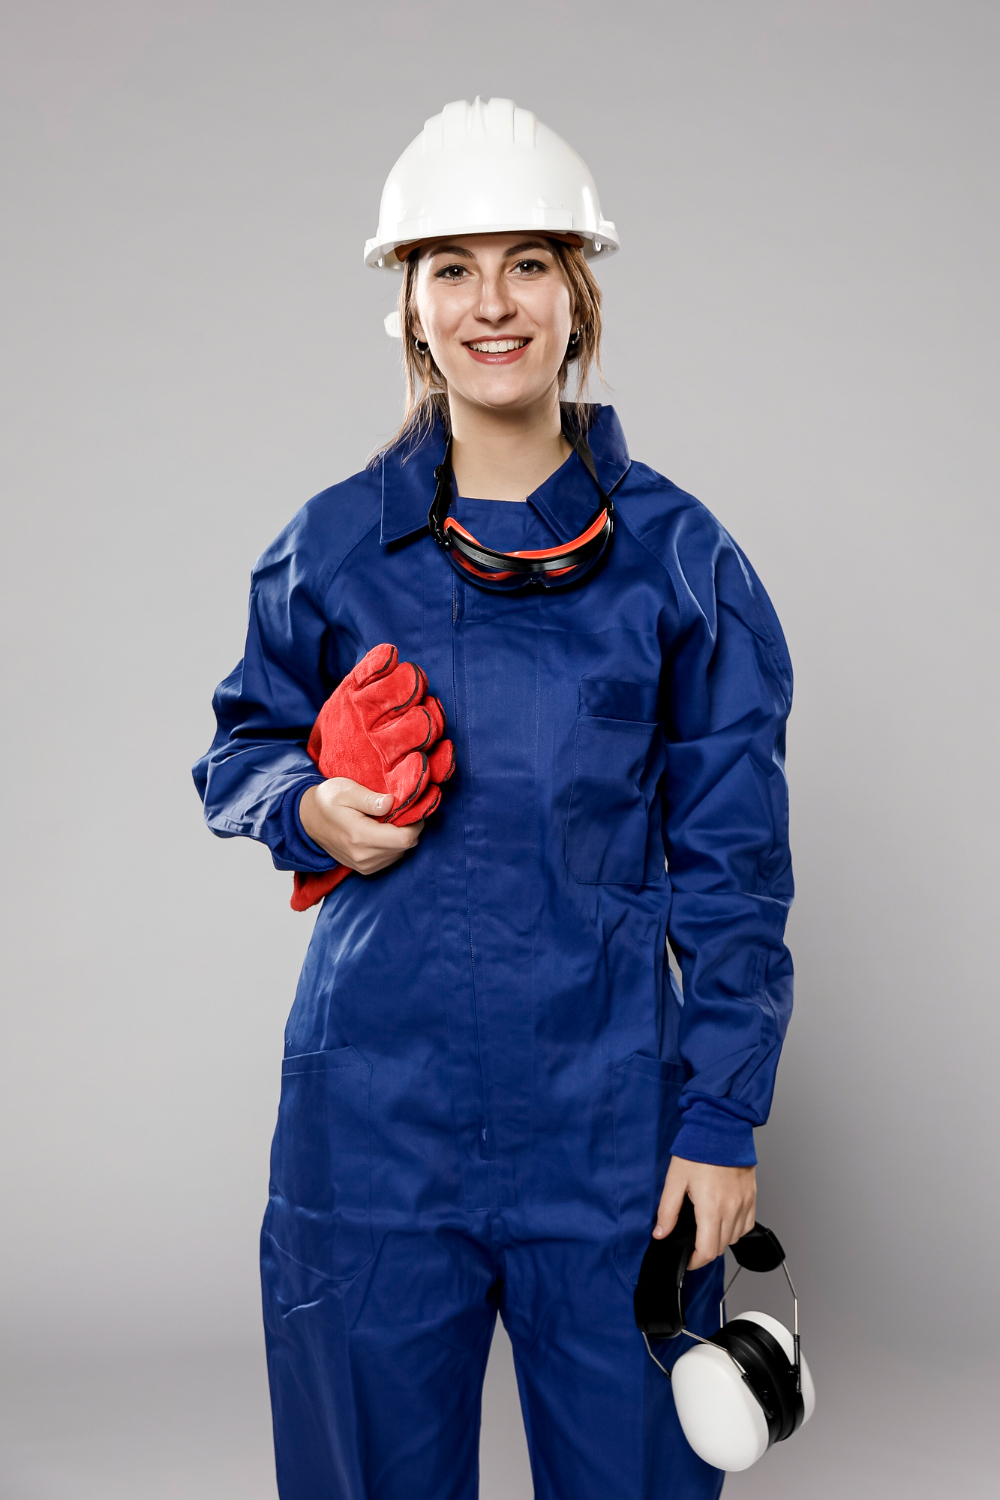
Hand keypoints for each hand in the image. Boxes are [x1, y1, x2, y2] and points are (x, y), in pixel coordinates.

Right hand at [299, 778, 423, 875]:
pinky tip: (383, 831)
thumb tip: (391, 803)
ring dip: (401, 838)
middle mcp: (363, 856)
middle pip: (405, 847)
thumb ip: (370, 799)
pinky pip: (390, 859)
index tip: (412, 809)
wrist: (306, 819)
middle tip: (402, 811)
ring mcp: (363, 866)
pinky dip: (392, 846)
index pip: (405, 839)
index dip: (416, 824)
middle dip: (410, 829)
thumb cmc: (327, 800)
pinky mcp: (363, 869)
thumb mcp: (346, 790)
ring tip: (390, 820)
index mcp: (361, 836)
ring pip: (399, 854)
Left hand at [653, 1156, 756, 1268]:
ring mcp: (744, 1204)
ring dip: (721, 1240)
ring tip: (706, 1230)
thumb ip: (667, 1210)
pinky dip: (735, 1229)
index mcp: (711, 1208)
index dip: (694, 1261)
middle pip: (721, 1247)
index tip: (686, 1259)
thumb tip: (661, 1233)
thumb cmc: (698, 1150)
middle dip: (705, 1251)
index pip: (707, 1251)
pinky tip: (723, 1220)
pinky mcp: (751, 1197)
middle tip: (692, 1243)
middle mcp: (731, 1209)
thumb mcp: (675, 1180)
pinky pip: (746, 1225)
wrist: (722, 1127)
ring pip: (735, 1238)